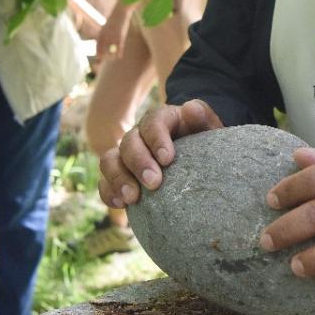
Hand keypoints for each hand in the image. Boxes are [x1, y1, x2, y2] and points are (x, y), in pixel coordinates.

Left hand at [94, 0, 133, 63]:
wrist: (121, 10)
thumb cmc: (115, 18)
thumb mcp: (108, 25)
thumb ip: (106, 32)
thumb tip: (104, 38)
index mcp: (102, 31)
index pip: (98, 44)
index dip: (98, 51)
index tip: (99, 57)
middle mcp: (106, 35)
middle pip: (103, 49)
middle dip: (105, 55)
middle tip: (107, 59)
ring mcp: (113, 35)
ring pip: (111, 50)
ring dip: (112, 56)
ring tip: (113, 59)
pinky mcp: (120, 35)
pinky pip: (119, 47)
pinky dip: (119, 52)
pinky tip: (119, 56)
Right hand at [98, 99, 223, 207]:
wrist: (198, 165)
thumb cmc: (206, 147)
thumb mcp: (209, 132)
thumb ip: (203, 119)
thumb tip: (191, 109)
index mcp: (162, 119)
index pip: (153, 121)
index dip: (156, 138)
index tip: (167, 159)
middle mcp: (140, 134)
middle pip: (129, 141)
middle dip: (138, 162)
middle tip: (153, 183)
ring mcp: (126, 155)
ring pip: (110, 160)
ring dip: (119, 178)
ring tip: (133, 198)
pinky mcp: (120, 176)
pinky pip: (105, 182)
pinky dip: (109, 192)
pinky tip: (121, 204)